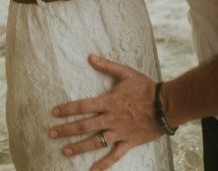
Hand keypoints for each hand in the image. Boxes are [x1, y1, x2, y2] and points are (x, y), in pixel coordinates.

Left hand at [49, 54, 160, 170]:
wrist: (166, 105)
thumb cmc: (146, 88)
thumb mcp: (126, 73)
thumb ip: (107, 66)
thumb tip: (90, 57)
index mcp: (109, 102)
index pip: (83, 106)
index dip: (67, 109)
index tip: (54, 112)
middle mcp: (111, 118)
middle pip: (84, 126)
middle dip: (66, 130)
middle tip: (51, 133)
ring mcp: (119, 132)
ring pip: (96, 142)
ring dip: (79, 147)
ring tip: (64, 151)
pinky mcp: (129, 143)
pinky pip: (115, 155)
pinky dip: (104, 164)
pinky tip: (92, 169)